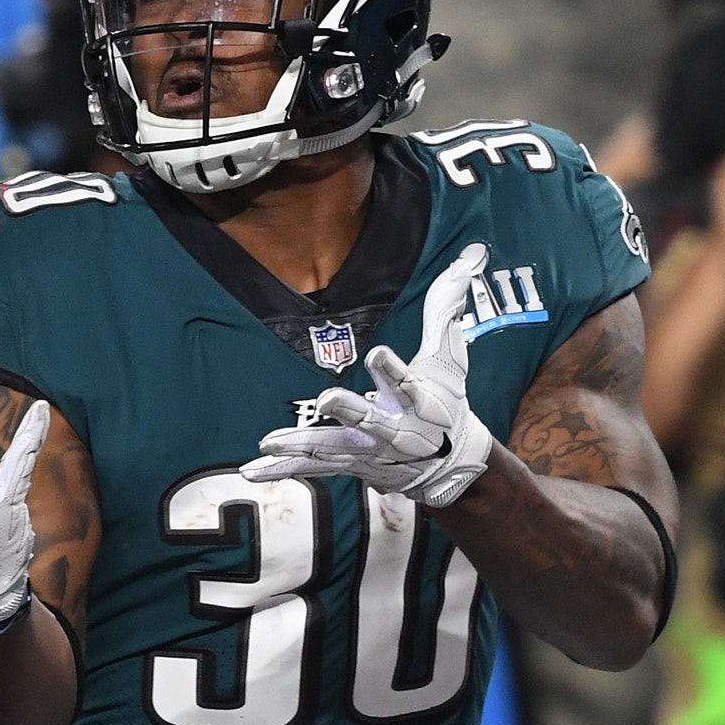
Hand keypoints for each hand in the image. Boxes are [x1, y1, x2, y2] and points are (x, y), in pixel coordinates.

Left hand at [242, 243, 493, 508]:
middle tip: (329, 400)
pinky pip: (311, 469)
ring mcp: (369, 451)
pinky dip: (282, 471)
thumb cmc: (446, 400)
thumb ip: (446, 307)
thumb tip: (472, 252)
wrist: (449, 465)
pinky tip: (252, 469)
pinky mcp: (348, 465)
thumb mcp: (449, 356)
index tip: (378, 355)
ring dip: (301, 446)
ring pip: (333, 449)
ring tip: (269, 442)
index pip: (409, 383)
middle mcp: (394, 430)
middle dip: (350, 412)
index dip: (394, 370)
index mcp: (420, 402)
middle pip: (371, 421)